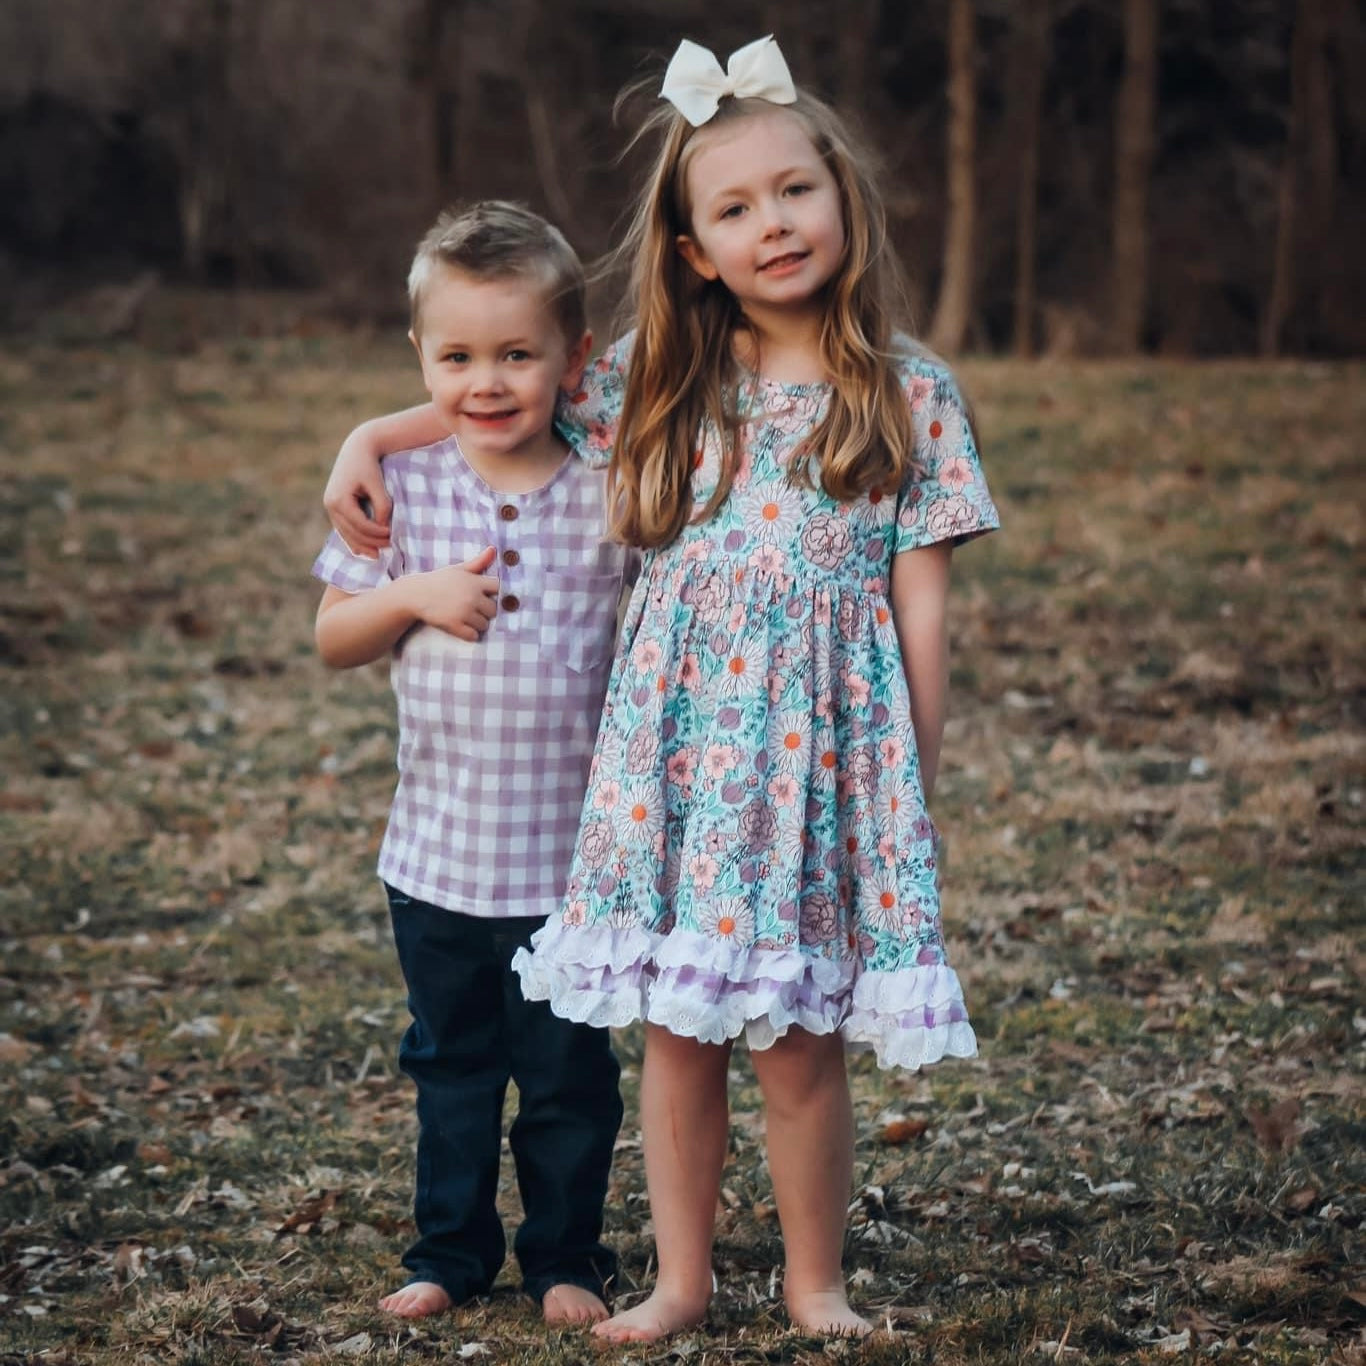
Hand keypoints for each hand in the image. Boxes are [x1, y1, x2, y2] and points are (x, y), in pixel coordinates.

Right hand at [324, 430, 391, 556]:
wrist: (357, 448)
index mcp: (339, 500)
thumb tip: (384, 527)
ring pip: (346, 534)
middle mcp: (330, 505)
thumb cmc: (369, 465)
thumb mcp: (377, 484)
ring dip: (362, 546)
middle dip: (372, 542)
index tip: (393, 535)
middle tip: (390, 548)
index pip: (361, 525)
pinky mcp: (333, 508)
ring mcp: (329, 507)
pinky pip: (343, 529)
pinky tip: (365, 550)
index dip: (377, 533)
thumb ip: (382, 506)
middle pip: (352, 533)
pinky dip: (354, 540)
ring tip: (378, 555)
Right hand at [409, 547, 499, 640]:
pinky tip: (464, 628)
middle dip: (486, 611)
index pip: (498, 588)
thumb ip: (479, 562)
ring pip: (484, 624)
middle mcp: (471, 597)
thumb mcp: (459, 569)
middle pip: (493, 610)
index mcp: (474, 582)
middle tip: (475, 609)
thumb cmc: (440, 581)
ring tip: (468, 618)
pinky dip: (470, 634)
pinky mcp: (454, 625)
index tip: (486, 595)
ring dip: (478, 624)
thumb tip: (493, 549)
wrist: (416, 594)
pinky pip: (473, 635)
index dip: (494, 593)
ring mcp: (463, 612)